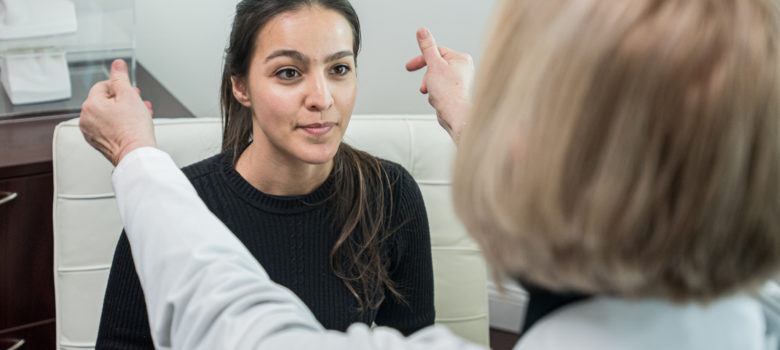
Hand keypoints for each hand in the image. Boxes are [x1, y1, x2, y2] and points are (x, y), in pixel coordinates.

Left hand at [79, 59, 155, 165]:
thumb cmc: (133, 129)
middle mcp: (86, 118)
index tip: (131, 93)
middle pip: (104, 101)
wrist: (136, 154)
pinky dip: (118, 125)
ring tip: (138, 115)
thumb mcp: (129, 96)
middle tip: (137, 103)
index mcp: (90, 104)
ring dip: (122, 112)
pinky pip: (107, 128)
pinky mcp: (98, 143)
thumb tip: (117, 64)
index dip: (120, 87)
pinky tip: (132, 125)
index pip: (103, 86)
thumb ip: (121, 77)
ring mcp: (90, 132)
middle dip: (122, 100)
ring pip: (107, 115)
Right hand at [406, 28, 473, 142]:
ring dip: (431, 88)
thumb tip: (422, 31)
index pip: (437, 52)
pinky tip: (439, 102)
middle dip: (428, 78)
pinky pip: (440, 91)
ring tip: (435, 95)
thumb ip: (427, 48)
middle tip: (427, 86)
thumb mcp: (434, 65)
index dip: (422, 59)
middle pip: (435, 67)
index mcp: (461, 59)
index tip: (409, 67)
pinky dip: (436, 96)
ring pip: (436, 81)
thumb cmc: (449, 93)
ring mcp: (460, 83)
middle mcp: (463, 69)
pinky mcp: (455, 94)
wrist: (457, 117)